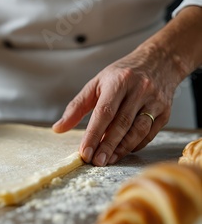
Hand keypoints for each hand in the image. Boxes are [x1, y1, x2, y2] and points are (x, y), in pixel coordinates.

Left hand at [53, 45, 182, 165]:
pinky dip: (135, 145)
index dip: (93, 134)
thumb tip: (58, 128)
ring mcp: (155, 101)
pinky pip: (150, 133)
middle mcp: (139, 90)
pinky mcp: (166, 112)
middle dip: (107, 146)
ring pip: (138, 130)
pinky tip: (122, 151)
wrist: (159, 61)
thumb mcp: (95, 84)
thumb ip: (76, 107)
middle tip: (96, 162)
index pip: (104, 112)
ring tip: (108, 160)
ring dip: (122, 148)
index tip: (84, 152)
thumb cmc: (121, 75)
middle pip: (122, 124)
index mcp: (118, 81)